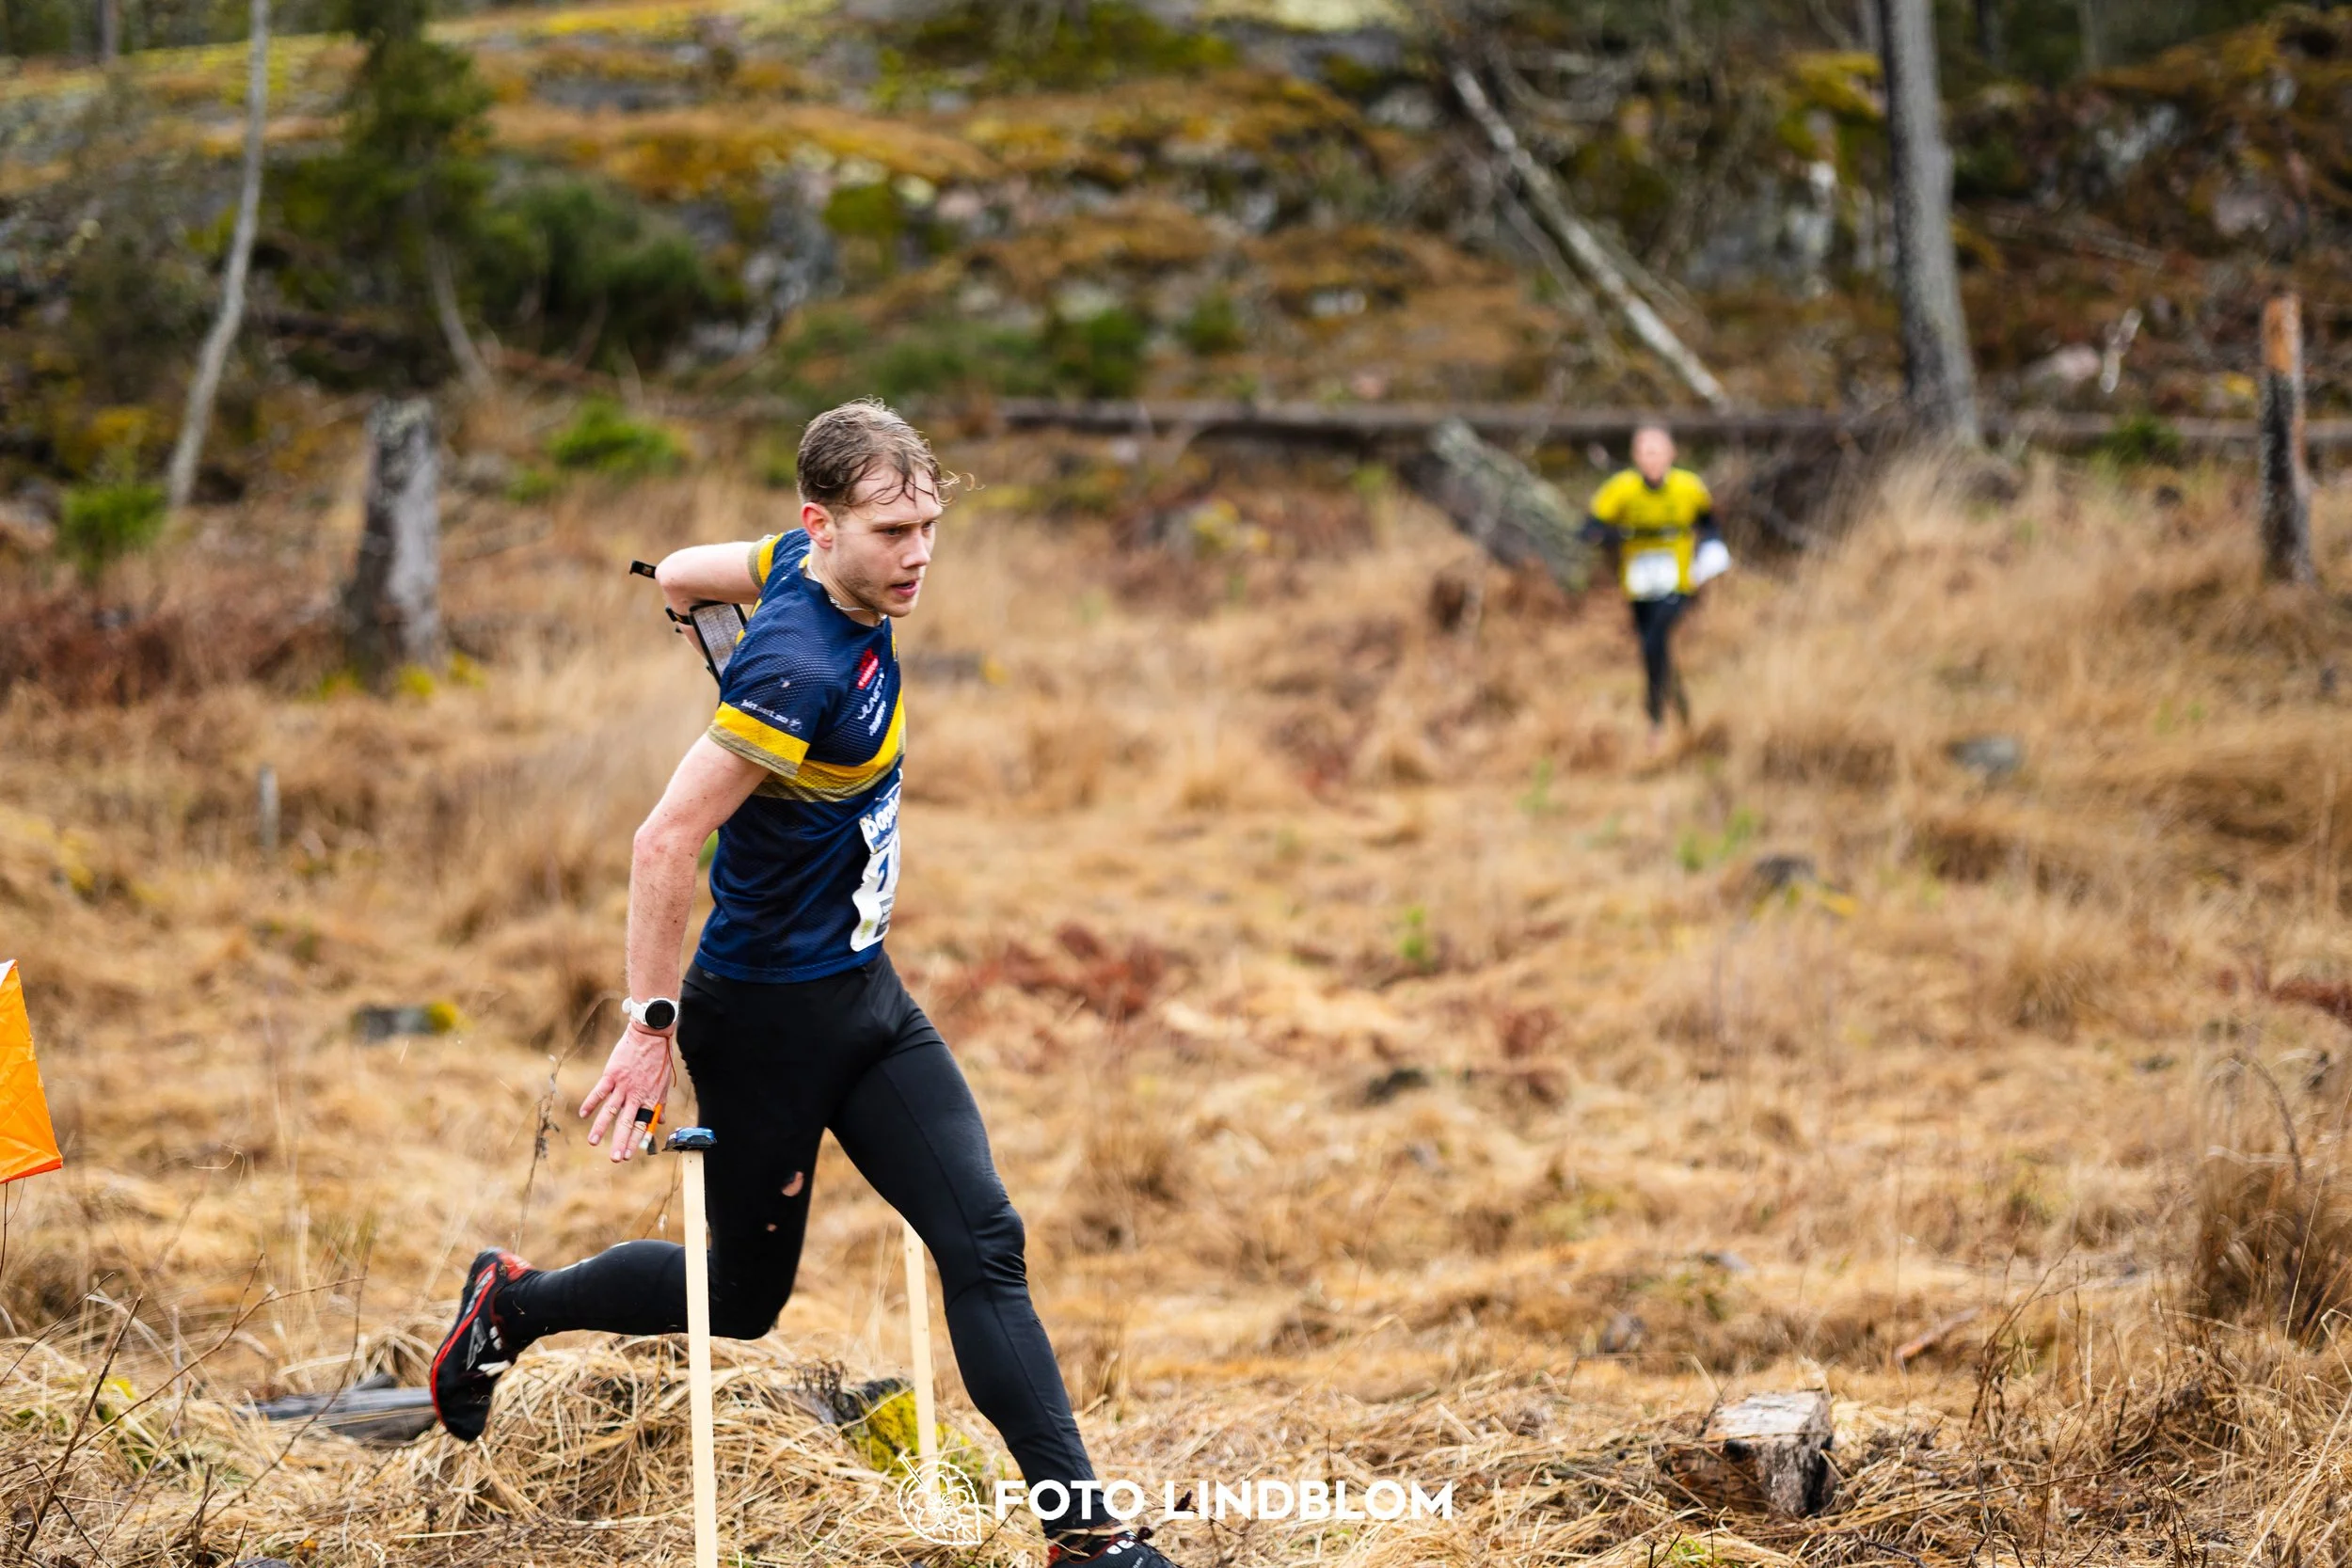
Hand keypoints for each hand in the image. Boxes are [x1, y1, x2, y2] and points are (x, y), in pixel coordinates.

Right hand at [581, 1022, 675, 1162]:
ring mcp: (623, 1085)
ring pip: (610, 1111)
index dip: (635, 1141)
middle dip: (620, 1142)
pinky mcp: (612, 1074)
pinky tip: (583, 1114)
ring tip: (593, 1142)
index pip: (643, 1125)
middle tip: (614, 1158)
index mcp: (650, 1098)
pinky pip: (600, 1091)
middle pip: (627, 1123)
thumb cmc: (658, 1059)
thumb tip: (660, 1122)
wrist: (651, 1035)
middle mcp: (636, 1095)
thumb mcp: (663, 1083)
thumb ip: (660, 1104)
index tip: (628, 1155)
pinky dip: (591, 1103)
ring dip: (601, 1128)